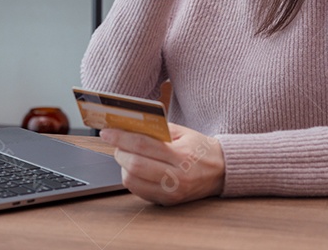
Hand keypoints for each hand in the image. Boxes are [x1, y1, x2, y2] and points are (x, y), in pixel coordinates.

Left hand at [101, 123, 224, 205]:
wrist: (221, 171)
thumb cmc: (199, 148)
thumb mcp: (182, 132)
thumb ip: (156, 129)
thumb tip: (129, 125)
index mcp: (181, 156)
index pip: (143, 145)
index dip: (121, 138)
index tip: (107, 132)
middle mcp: (177, 178)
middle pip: (135, 165)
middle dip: (119, 152)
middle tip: (116, 143)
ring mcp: (172, 193)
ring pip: (132, 181)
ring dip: (123, 167)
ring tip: (128, 155)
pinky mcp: (167, 202)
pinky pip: (139, 191)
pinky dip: (131, 178)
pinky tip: (136, 168)